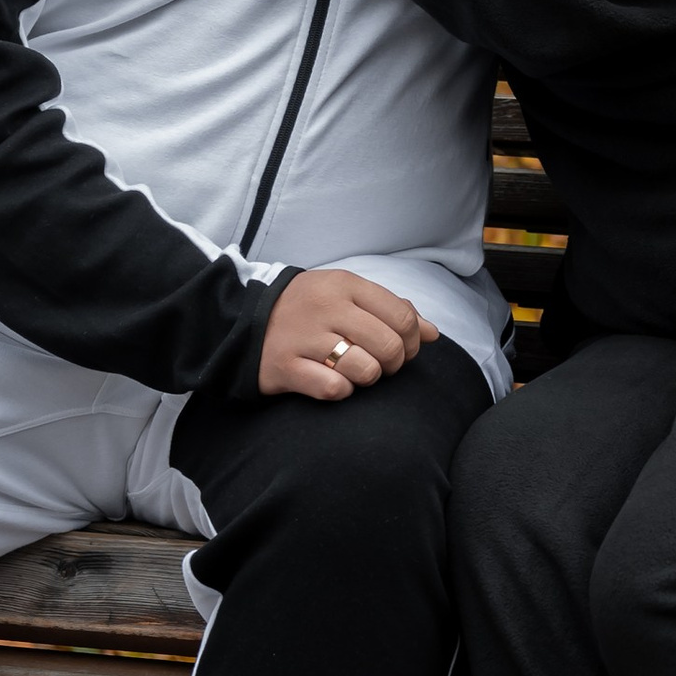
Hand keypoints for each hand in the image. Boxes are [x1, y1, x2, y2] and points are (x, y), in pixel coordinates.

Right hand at [259, 265, 438, 402]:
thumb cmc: (307, 309)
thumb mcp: (346, 295)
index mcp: (344, 285)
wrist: (242, 321)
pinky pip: (334, 388)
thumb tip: (432, 333)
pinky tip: (331, 381)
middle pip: (389, 346)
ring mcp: (304, 337)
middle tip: (380, 366)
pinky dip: (340, 391)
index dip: (412, 341)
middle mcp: (325, 307)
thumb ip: (391, 308)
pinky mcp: (286, 367)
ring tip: (354, 373)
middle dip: (393, 364)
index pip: (402, 316)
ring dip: (367, 378)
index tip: (402, 349)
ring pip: (366, 369)